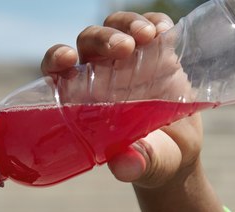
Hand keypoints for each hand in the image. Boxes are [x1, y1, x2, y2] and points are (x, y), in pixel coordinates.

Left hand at [40, 12, 202, 188]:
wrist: (178, 152)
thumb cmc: (149, 159)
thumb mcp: (144, 164)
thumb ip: (134, 164)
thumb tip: (124, 166)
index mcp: (82, 97)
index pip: (57, 70)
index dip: (55, 58)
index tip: (67, 59)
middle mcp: (100, 73)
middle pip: (89, 42)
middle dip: (101, 39)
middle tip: (123, 48)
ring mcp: (129, 60)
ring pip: (116, 28)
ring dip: (127, 26)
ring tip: (147, 36)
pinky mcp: (158, 52)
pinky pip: (151, 25)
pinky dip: (155, 21)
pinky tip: (162, 30)